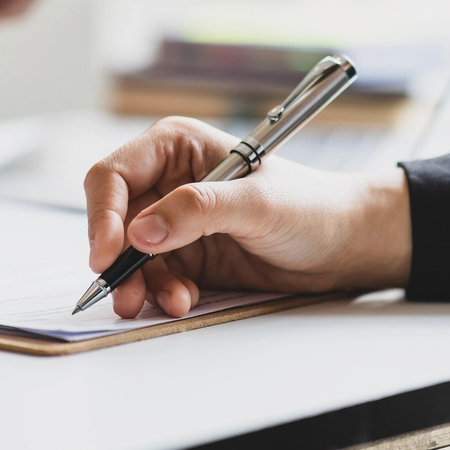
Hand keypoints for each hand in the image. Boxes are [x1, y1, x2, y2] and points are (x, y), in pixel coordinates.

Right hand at [85, 117, 411, 318]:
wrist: (345, 245)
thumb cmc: (311, 206)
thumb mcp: (256, 203)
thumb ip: (197, 210)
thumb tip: (141, 231)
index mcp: (175, 147)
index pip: (114, 176)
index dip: (103, 214)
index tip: (107, 254)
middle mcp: (166, 180)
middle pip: (114, 219)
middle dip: (117, 258)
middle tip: (123, 292)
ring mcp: (173, 220)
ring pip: (129, 255)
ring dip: (139, 283)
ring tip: (164, 303)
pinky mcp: (184, 255)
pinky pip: (153, 277)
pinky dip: (160, 293)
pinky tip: (183, 300)